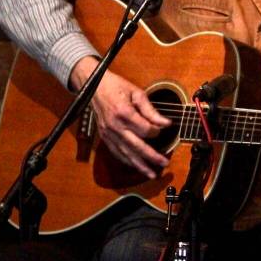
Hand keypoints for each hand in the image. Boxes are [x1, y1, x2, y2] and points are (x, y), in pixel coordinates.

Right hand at [69, 56, 171, 178]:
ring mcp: (108, 133)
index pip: (145, 130)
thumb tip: (165, 123)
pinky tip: (135, 166)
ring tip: (151, 174)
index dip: (156, 131)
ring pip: (126, 153)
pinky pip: (116, 152)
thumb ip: (151, 110)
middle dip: (151, 156)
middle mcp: (115, 126)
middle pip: (136, 146)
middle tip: (164, 163)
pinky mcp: (104, 137)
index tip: (162, 128)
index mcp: (124, 113)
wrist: (94, 87)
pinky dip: (127, 161)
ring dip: (140, 165)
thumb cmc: (116, 87)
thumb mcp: (136, 92)